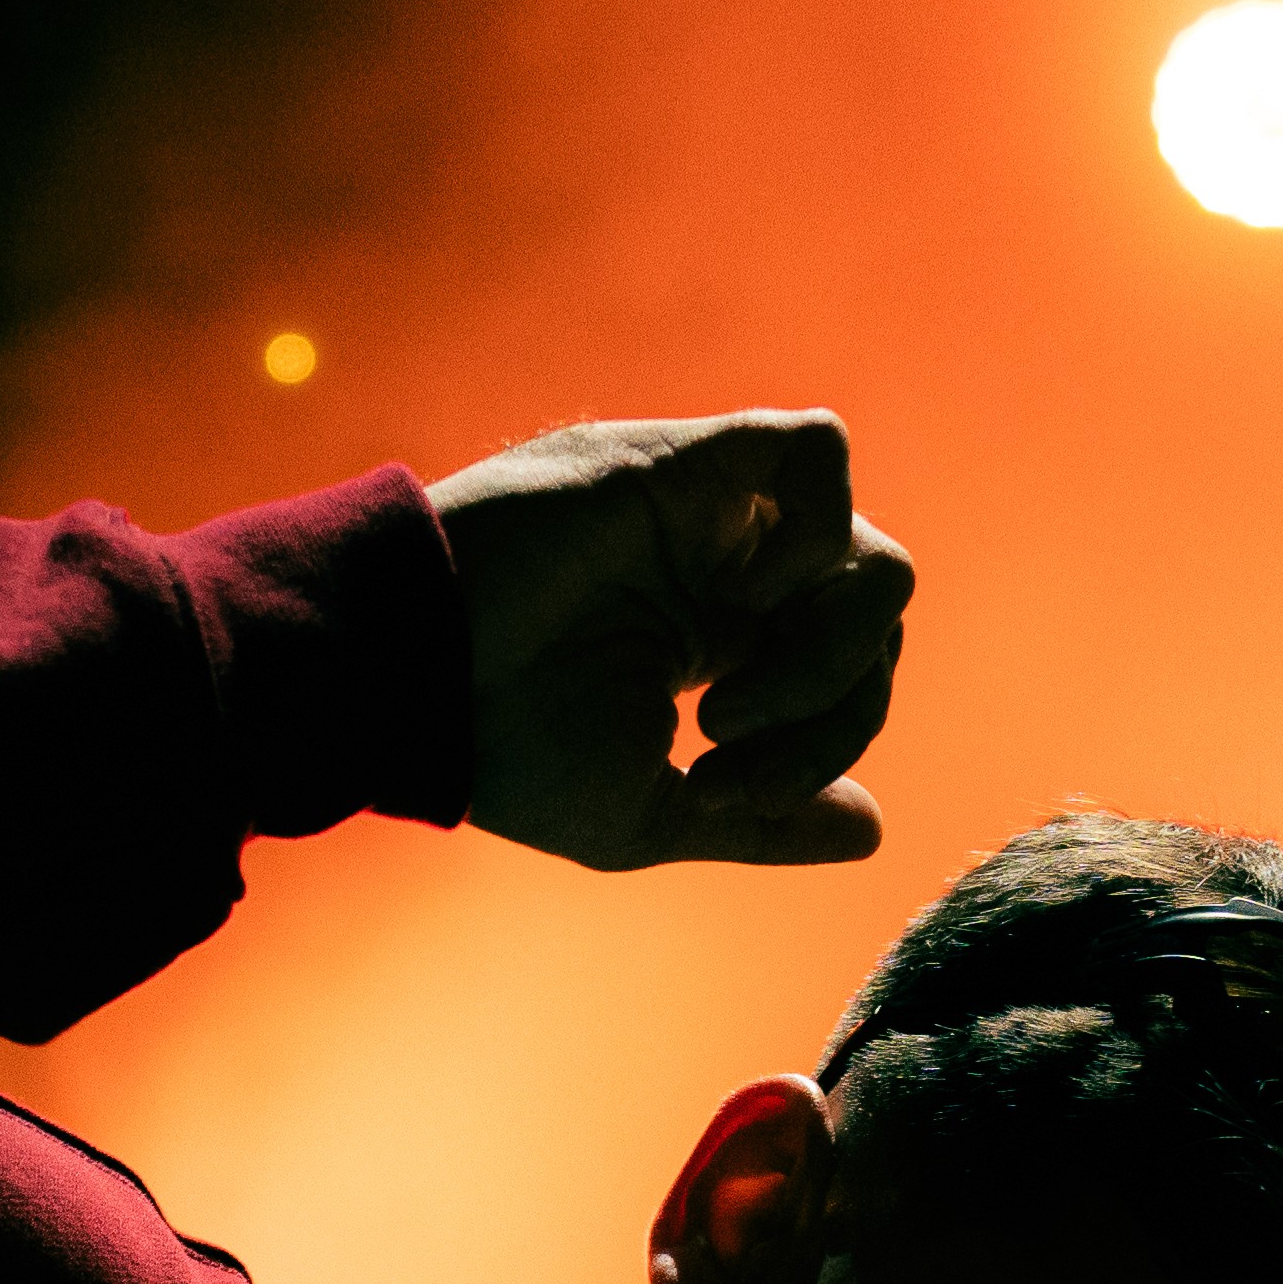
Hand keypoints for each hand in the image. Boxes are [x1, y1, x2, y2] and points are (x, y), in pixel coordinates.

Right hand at [423, 408, 916, 871]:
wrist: (409, 678)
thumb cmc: (501, 750)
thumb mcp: (646, 814)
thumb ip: (761, 820)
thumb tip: (869, 832)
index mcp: (724, 644)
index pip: (851, 679)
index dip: (821, 749)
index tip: (720, 794)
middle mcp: (730, 574)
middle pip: (873, 620)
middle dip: (832, 713)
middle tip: (724, 751)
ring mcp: (715, 516)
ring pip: (869, 555)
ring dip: (829, 646)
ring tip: (726, 695)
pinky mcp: (684, 462)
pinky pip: (816, 451)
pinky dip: (816, 533)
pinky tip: (744, 597)